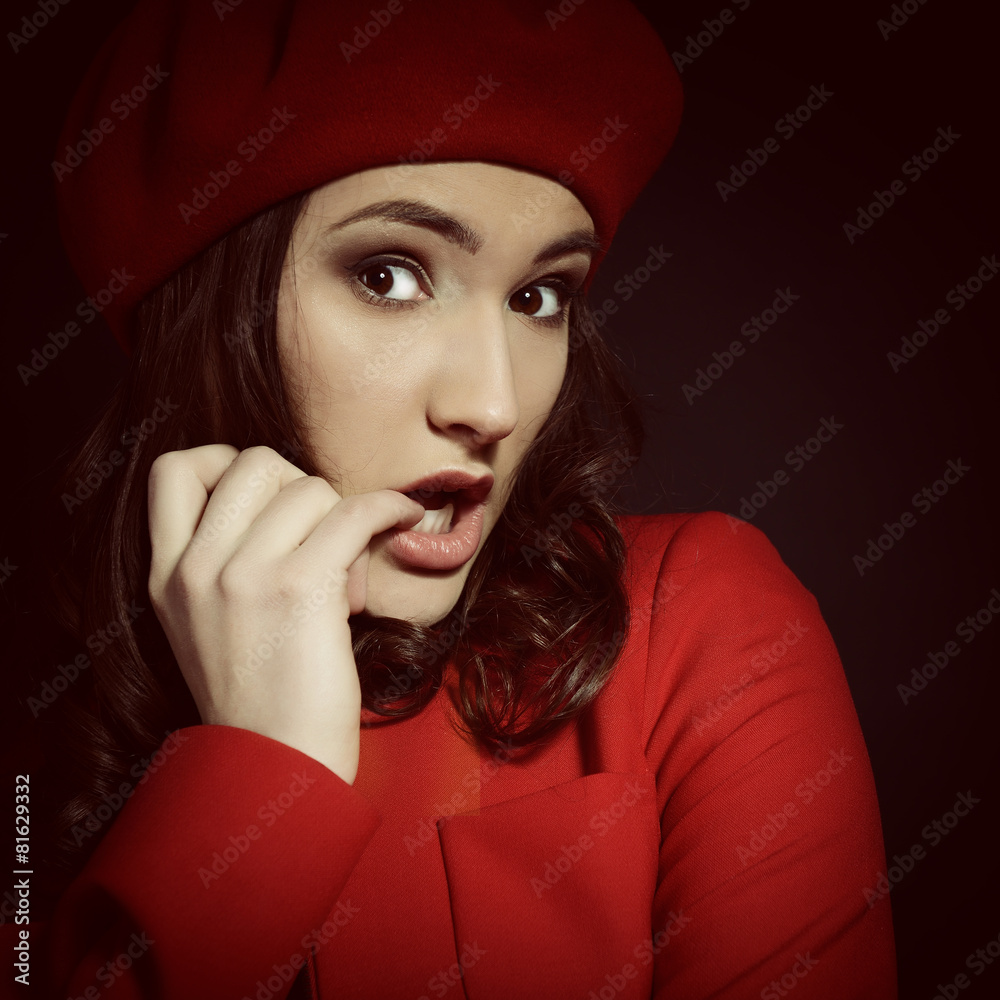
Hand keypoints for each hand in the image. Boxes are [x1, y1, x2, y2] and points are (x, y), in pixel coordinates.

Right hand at [146, 444, 423, 782]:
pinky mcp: (300, 588)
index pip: (176, 468)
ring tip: (349, 569)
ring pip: (308, 487)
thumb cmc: (264, 693)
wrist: (279, 764)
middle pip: (253, 461)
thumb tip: (294, 494)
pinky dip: (388, 507)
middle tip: (319, 535)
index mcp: (167, 574)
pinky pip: (354, 512)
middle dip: (298, 484)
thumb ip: (226, 558)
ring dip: (343, 515)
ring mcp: (243, 576)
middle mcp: (196, 568)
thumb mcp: (209, 621)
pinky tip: (404, 518)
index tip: (269, 495)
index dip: (226, 462)